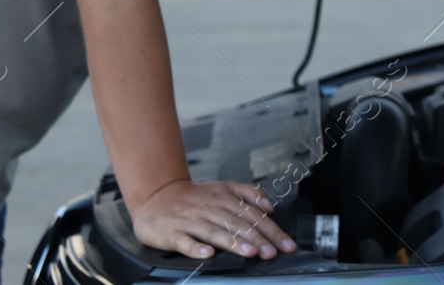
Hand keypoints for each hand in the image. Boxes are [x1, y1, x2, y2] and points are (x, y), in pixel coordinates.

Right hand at [128, 178, 296, 260]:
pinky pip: (185, 242)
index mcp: (226, 200)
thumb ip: (249, 194)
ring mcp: (192, 222)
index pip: (254, 216)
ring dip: (234, 243)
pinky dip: (196, 248)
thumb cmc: (194, 197)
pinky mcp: (173, 233)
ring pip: (216, 233)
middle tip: (272, 252)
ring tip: (250, 252)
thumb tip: (270, 206)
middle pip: (238, 225)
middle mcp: (211, 210)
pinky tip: (207, 254)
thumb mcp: (224, 188)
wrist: (157, 196)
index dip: (271, 231)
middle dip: (258, 239)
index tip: (286, 245)